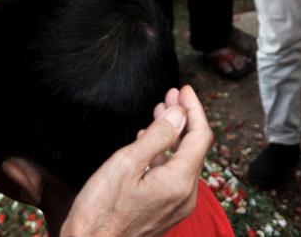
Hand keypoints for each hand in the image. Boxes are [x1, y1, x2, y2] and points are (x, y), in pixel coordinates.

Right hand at [63, 86, 212, 236]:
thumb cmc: (101, 211)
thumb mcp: (126, 163)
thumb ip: (158, 136)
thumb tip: (179, 114)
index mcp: (180, 181)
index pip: (200, 135)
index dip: (193, 108)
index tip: (183, 90)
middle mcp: (186, 195)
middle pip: (194, 147)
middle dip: (183, 118)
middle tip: (170, 96)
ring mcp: (178, 205)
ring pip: (184, 160)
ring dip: (174, 134)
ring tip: (159, 113)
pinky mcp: (167, 211)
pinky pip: (174, 175)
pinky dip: (166, 154)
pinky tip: (150, 143)